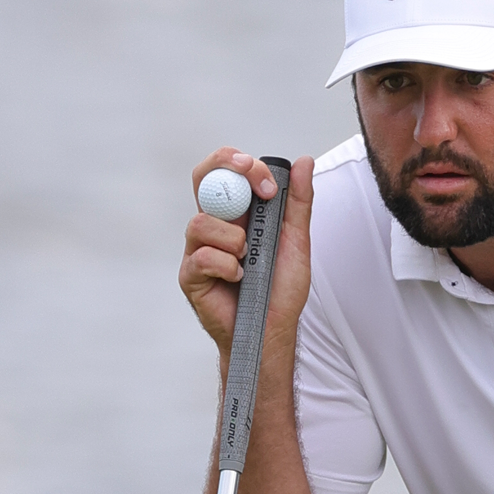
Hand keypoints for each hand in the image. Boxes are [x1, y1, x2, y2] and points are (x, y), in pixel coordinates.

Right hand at [179, 149, 313, 356]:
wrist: (272, 330)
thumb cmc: (279, 289)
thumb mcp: (296, 240)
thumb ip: (298, 202)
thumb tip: (303, 162)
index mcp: (236, 214)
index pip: (225, 170)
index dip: (241, 164)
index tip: (268, 185)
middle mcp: (214, 226)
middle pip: (203, 179)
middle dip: (228, 172)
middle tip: (257, 190)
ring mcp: (198, 249)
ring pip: (201, 222)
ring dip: (234, 239)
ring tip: (248, 259)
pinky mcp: (191, 275)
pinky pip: (203, 256)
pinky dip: (227, 266)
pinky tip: (238, 278)